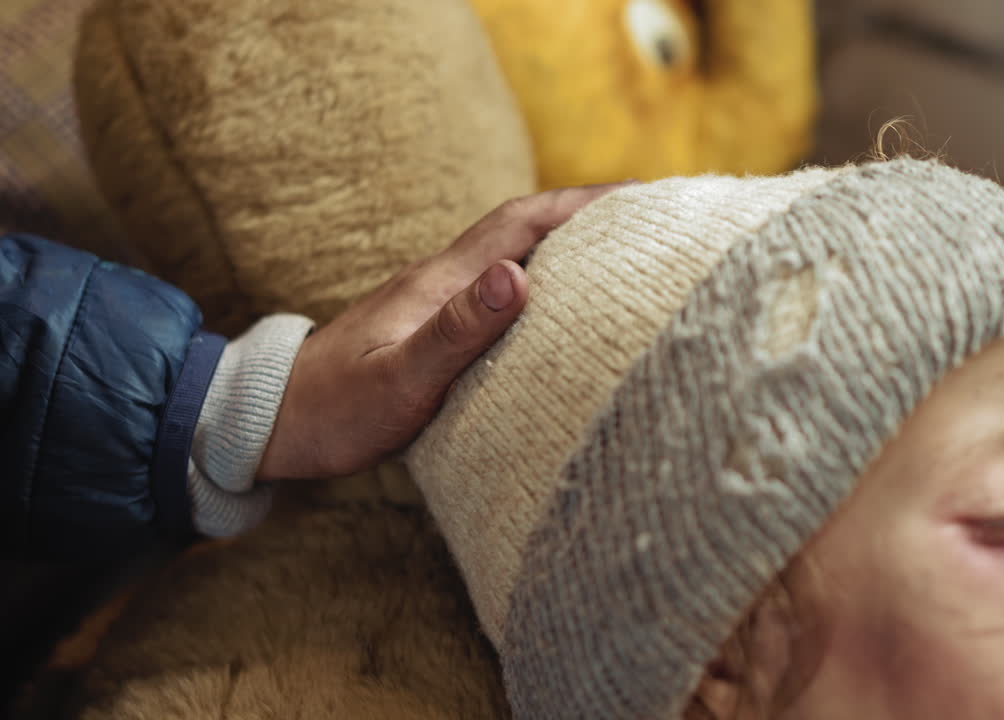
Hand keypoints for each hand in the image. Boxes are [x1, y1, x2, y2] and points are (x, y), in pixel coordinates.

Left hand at [256, 184, 627, 479]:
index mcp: (440, 283)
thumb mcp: (399, 378)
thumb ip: (456, 331)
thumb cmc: (335, 409)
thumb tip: (517, 276)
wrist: (272, 422)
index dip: (580, 204)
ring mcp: (435, 303)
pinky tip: (559, 312)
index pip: (520, 223)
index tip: (638, 197)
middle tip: (648, 222)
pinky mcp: (431, 329)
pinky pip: (499, 294)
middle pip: (524, 231)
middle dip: (587, 218)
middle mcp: (442, 282)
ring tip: (622, 260)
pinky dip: (540, 288)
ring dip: (566, 251)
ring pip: (513, 260)